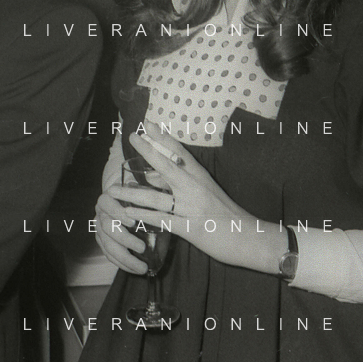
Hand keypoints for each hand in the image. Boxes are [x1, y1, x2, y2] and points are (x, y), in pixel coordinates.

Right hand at [95, 189, 155, 273]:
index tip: (133, 223)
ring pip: (107, 245)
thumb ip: (149, 184)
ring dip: (124, 258)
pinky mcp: (102, 240)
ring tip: (142, 267)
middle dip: (124, 240)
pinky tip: (134, 270)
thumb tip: (160, 180)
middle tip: (142, 248)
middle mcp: (100, 212)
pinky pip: (108, 254)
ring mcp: (99, 227)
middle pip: (107, 227)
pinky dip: (121, 264)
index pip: (107, 204)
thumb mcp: (142, 186)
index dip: (118, 213)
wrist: (123, 198)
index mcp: (108, 197)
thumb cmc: (137, 192)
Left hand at [115, 127, 283, 274]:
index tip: (146, 124)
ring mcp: (192, 207)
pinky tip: (128, 213)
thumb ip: (181, 182)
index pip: (180, 153)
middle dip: (147, 151)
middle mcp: (195, 188)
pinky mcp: (190, 228)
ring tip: (112, 190)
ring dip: (132, 193)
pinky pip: (162, 220)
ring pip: (157, 197)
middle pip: (167, 166)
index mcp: (200, 177)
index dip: (162, 137)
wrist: (250, 238)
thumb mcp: (206, 191)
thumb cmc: (227, 213)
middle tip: (131, 138)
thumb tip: (151, 173)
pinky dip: (143, 216)